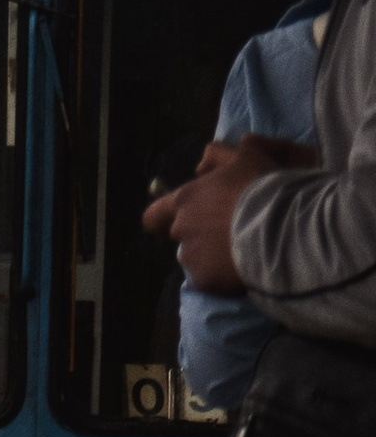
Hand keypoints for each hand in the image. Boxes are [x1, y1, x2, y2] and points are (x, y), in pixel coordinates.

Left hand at [144, 135, 311, 292]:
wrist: (282, 226)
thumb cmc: (261, 187)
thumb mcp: (243, 157)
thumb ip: (217, 155)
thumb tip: (199, 166)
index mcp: (184, 201)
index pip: (153, 216)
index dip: (164, 218)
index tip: (183, 219)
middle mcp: (181, 230)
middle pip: (180, 236)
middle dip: (198, 235)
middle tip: (228, 232)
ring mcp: (191, 257)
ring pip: (194, 259)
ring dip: (210, 256)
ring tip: (239, 252)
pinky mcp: (206, 280)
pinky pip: (210, 280)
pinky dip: (223, 276)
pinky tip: (244, 267)